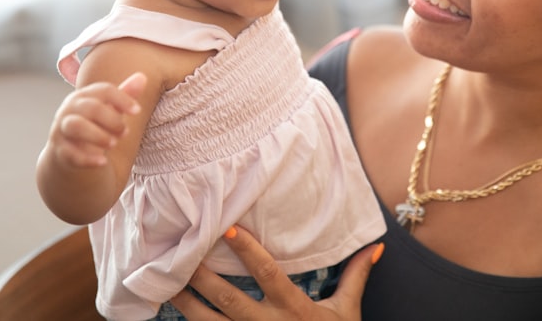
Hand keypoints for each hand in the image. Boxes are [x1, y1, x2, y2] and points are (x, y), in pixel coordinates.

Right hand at [47, 72, 144, 167]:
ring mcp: (61, 129)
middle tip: (125, 132)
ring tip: (114, 143)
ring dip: (98, 135)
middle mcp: (70, 109)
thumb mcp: (110, 109)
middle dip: (112, 120)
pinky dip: (87, 158)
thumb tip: (143, 77)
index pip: (104, 90)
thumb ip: (125, 94)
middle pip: (91, 108)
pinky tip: (103, 161)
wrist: (69, 151)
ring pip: (75, 126)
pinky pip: (69, 153)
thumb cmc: (94, 124)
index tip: (137, 111)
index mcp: (84, 96)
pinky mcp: (59, 150)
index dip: (122, 99)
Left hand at [170, 226, 382, 320]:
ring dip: (187, 303)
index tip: (227, 228)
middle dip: (203, 276)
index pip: (268, 275)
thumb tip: (375, 247)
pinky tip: (172, 313)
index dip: (248, 252)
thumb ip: (355, 277)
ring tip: (167, 282)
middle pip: (229, 299)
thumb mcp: (347, 313)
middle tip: (181, 251)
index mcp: (295, 310)